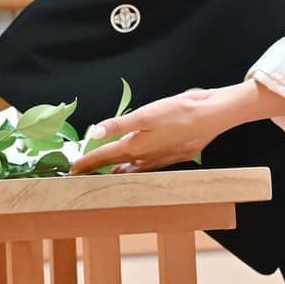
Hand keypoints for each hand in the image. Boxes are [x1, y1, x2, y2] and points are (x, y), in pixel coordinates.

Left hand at [71, 87, 240, 174]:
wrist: (212, 116)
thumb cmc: (179, 112)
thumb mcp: (145, 114)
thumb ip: (118, 124)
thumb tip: (94, 133)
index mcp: (135, 146)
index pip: (104, 157)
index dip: (87, 162)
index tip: (72, 169)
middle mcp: (146, 158)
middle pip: (117, 165)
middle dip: (100, 168)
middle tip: (86, 171)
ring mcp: (161, 159)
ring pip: (133, 168)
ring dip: (118, 170)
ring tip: (107, 171)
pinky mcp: (174, 156)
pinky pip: (149, 166)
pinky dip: (137, 167)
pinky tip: (138, 165)